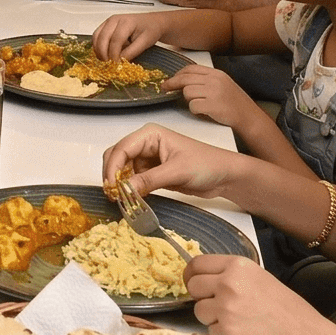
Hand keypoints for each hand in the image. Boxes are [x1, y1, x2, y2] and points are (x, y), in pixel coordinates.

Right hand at [92, 11, 172, 59]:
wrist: (152, 22)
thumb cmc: (150, 30)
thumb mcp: (145, 42)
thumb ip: (132, 52)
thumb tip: (120, 62)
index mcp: (126, 22)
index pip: (116, 40)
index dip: (114, 54)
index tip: (116, 65)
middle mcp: (114, 19)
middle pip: (102, 38)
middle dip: (103, 53)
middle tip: (109, 66)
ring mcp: (108, 22)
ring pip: (96, 37)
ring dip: (98, 50)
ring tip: (106, 61)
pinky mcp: (105, 26)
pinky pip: (96, 36)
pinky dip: (97, 46)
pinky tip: (103, 55)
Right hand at [99, 121, 246, 202]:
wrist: (224, 176)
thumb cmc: (206, 164)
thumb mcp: (177, 171)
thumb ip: (149, 180)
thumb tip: (124, 190)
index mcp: (150, 134)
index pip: (122, 148)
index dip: (112, 167)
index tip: (110, 186)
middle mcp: (145, 144)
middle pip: (118, 157)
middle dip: (113, 174)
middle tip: (113, 195)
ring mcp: (148, 158)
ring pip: (124, 170)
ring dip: (121, 184)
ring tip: (122, 200)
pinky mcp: (152, 172)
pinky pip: (134, 180)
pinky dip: (130, 189)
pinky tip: (132, 199)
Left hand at [167, 64, 256, 129]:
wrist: (249, 118)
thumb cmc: (234, 104)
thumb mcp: (222, 85)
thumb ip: (205, 81)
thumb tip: (182, 81)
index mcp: (216, 73)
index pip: (190, 69)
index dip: (177, 74)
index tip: (169, 80)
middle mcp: (215, 80)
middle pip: (185, 79)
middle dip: (172, 84)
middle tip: (164, 89)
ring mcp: (214, 92)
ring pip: (187, 93)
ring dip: (189, 101)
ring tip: (201, 105)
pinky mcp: (213, 105)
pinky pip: (193, 106)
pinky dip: (195, 111)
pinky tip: (205, 112)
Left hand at [187, 254, 335, 334]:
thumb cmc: (291, 312)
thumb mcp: (261, 279)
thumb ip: (233, 276)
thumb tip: (206, 279)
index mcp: (239, 266)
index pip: (197, 264)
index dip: (192, 275)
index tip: (192, 282)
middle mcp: (229, 284)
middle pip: (193, 287)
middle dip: (202, 298)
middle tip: (219, 307)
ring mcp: (226, 309)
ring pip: (198, 311)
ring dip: (212, 319)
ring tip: (238, 322)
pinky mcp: (226, 333)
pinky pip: (210, 332)